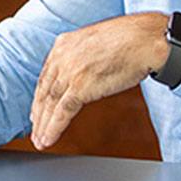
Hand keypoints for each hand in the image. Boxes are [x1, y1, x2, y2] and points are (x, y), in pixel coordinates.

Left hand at [30, 12, 169, 149]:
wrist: (145, 39)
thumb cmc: (131, 40)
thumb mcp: (96, 42)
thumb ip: (84, 56)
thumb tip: (84, 71)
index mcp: (64, 44)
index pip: (46, 75)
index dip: (41, 95)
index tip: (38, 109)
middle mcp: (62, 56)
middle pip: (44, 91)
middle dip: (39, 113)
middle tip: (35, 129)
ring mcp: (70, 71)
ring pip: (50, 104)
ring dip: (43, 125)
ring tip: (40, 140)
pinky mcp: (80, 86)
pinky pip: (62, 112)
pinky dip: (53, 128)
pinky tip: (48, 139)